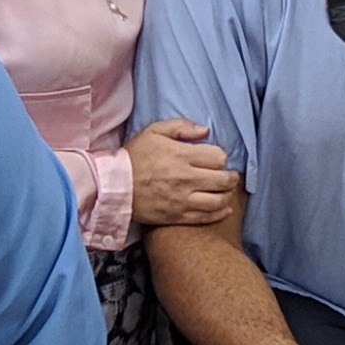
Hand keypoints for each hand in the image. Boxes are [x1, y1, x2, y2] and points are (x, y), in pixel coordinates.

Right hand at [122, 118, 242, 228]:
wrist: (113, 187)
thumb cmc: (134, 157)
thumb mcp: (153, 132)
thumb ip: (180, 127)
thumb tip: (204, 130)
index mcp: (181, 155)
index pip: (218, 157)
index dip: (221, 157)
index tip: (216, 159)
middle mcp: (185, 178)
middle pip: (224, 180)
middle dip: (231, 177)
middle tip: (229, 176)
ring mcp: (182, 199)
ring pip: (219, 200)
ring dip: (228, 195)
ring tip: (226, 191)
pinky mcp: (177, 216)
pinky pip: (206, 217)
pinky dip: (220, 213)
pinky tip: (224, 208)